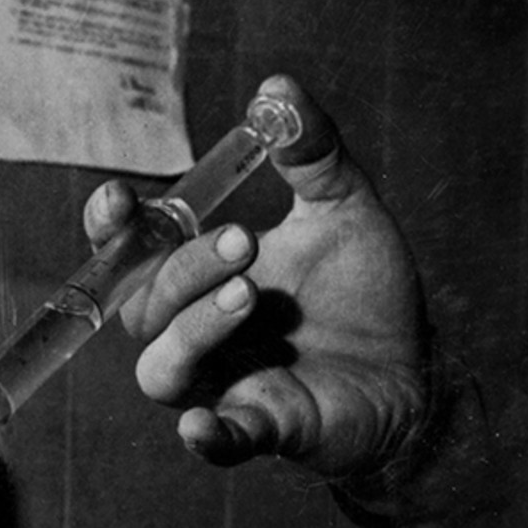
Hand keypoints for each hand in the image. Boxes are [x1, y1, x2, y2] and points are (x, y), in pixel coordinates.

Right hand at [94, 73, 427, 476]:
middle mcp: (192, 331)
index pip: (129, 255)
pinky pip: (217, 438)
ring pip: (162, 369)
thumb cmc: (363, 291)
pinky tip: (203, 425)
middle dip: (185, 269)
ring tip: (248, 296)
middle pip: (144, 306)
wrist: (416, 367)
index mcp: (199, 276)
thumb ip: (310, 151)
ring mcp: (220, 382)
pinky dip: (206, 434)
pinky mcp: (260, 427)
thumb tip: (277, 89)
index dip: (111, 231)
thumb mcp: (343, 206)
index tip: (123, 200)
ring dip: (193, 330)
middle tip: (245, 242)